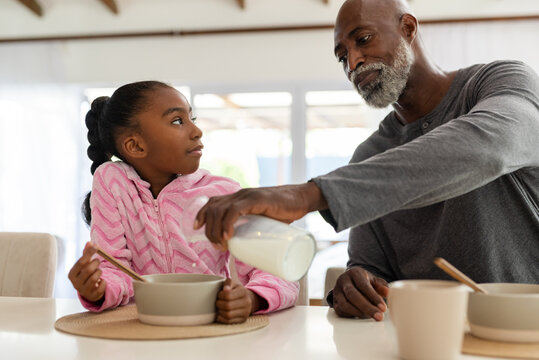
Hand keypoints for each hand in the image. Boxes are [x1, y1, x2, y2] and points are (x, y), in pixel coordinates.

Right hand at [68, 242, 105, 302]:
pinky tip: (101, 281)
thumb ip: (86, 254)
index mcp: (72, 274)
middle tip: (97, 261)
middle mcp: (75, 283)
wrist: (89, 292)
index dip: (89, 253)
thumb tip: (89, 242)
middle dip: (95, 263)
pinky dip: (104, 281)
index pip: (81, 262)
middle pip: (88, 270)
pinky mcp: (93, 295)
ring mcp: (84, 290)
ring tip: (98, 272)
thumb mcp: (84, 265)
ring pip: (94, 278)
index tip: (96, 246)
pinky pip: (102, 285)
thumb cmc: (86, 275)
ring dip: (99, 272)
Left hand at [194, 182, 326, 246]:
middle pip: (213, 208)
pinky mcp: (257, 200)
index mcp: (239, 197)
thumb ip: (255, 226)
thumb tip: (248, 247)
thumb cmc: (284, 211)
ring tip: (222, 245)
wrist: (302, 199)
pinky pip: (235, 210)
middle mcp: (240, 194)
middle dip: (209, 229)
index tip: (197, 228)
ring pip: (221, 210)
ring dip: (216, 230)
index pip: (213, 202)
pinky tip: (228, 235)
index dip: (201, 214)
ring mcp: (248, 196)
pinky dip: (228, 223)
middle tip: (218, 247)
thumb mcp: (264, 218)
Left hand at [215, 278, 262, 323]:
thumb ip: (228, 283)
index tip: (219, 295)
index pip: (228, 295)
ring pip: (228, 315)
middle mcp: (246, 302)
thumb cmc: (236, 290)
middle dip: (219, 304)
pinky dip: (222, 318)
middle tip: (217, 302)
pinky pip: (229, 321)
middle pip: (228, 306)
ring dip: (220, 312)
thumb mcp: (233, 283)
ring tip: (218, 308)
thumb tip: (225, 289)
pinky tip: (220, 314)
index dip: (220, 295)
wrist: (247, 299)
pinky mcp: (242, 320)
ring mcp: (245, 312)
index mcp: (243, 292)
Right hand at [332, 267, 388, 320]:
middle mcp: (343, 281)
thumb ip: (381, 285)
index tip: (383, 308)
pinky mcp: (334, 301)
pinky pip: (340, 311)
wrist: (350, 281)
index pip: (363, 285)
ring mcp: (337, 291)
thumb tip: (387, 292)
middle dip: (367, 307)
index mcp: (354, 273)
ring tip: (370, 316)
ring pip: (344, 304)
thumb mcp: (374, 280)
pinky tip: (361, 316)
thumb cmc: (364, 282)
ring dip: (358, 312)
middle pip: (352, 295)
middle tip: (379, 316)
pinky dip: (351, 315)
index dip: (373, 297)